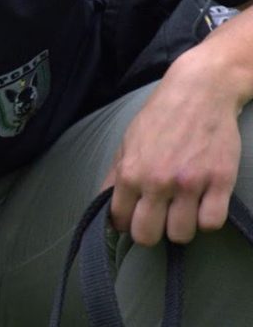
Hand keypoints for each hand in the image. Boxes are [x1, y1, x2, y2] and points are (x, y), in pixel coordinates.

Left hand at [102, 54, 242, 245]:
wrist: (200, 91)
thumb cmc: (160, 117)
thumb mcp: (127, 143)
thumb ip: (115, 177)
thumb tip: (104, 208)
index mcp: (130, 173)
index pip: (120, 221)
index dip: (127, 224)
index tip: (135, 218)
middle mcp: (157, 181)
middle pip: (147, 236)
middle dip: (151, 233)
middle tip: (159, 219)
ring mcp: (190, 183)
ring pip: (181, 234)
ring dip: (181, 228)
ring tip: (183, 211)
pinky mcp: (221, 180)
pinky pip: (212, 222)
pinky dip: (208, 220)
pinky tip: (204, 206)